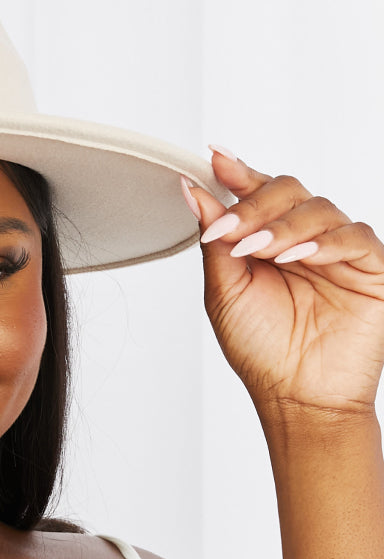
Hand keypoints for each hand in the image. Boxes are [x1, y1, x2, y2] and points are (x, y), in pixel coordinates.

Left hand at [183, 150, 383, 419]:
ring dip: (284, 226)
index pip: (258, 194)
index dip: (239, 174)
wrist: (297, 398)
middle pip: (288, 191)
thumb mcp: (225, 293)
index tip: (215, 160)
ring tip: (261, 251)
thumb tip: (192, 191)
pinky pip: (353, 237)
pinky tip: (299, 258)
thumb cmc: (262, 351)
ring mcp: (339, 251)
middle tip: (230, 230)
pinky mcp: (371, 267)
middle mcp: (305, 239)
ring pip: (319, 209)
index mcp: (269, 241)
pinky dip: (324, 243)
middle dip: (255, 205)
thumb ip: (214, 241)